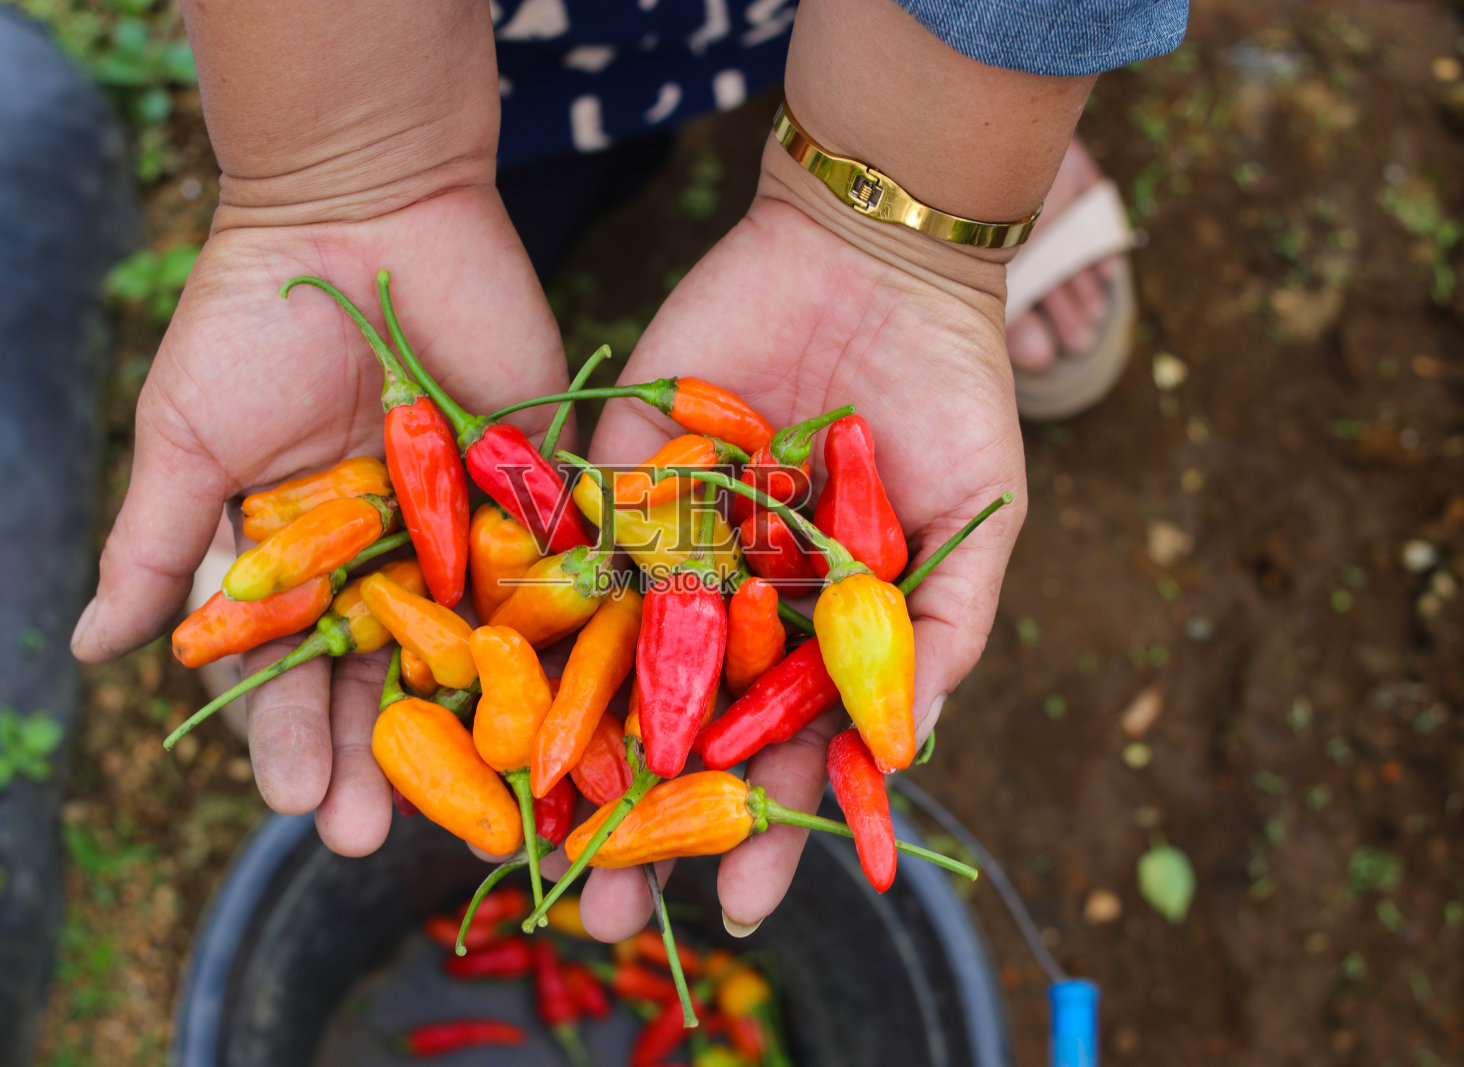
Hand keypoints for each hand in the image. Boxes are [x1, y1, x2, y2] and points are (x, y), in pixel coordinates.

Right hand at [71, 188, 568, 855]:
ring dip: (473, 730)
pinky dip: (566, 638)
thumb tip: (91, 650)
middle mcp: (387, 561)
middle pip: (387, 679)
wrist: (362, 209)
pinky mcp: (540, 490)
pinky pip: (557, 574)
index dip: (292, 738)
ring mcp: (468, 531)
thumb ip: (155, 544)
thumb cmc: (252, 321)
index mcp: (301, 561)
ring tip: (476, 810)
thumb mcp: (186, 438)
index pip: (293, 672)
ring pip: (475, 649)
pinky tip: (571, 710)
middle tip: (376, 838)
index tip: (298, 803)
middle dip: (380, 757)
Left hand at [578, 169, 1027, 939]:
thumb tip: (900, 764)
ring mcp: (667, 550)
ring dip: (574, 759)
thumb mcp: (971, 528)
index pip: (782, 751)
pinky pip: (567, 562)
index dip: (766, 829)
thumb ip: (939, 642)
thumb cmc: (948, 396)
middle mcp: (734, 606)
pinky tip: (496, 705)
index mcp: (815, 633)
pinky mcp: (610, 486)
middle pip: (681, 734)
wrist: (870, 259)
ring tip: (537, 845)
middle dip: (645, 822)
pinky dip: (532, 630)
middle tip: (604, 919)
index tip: (744, 908)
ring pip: (610, 670)